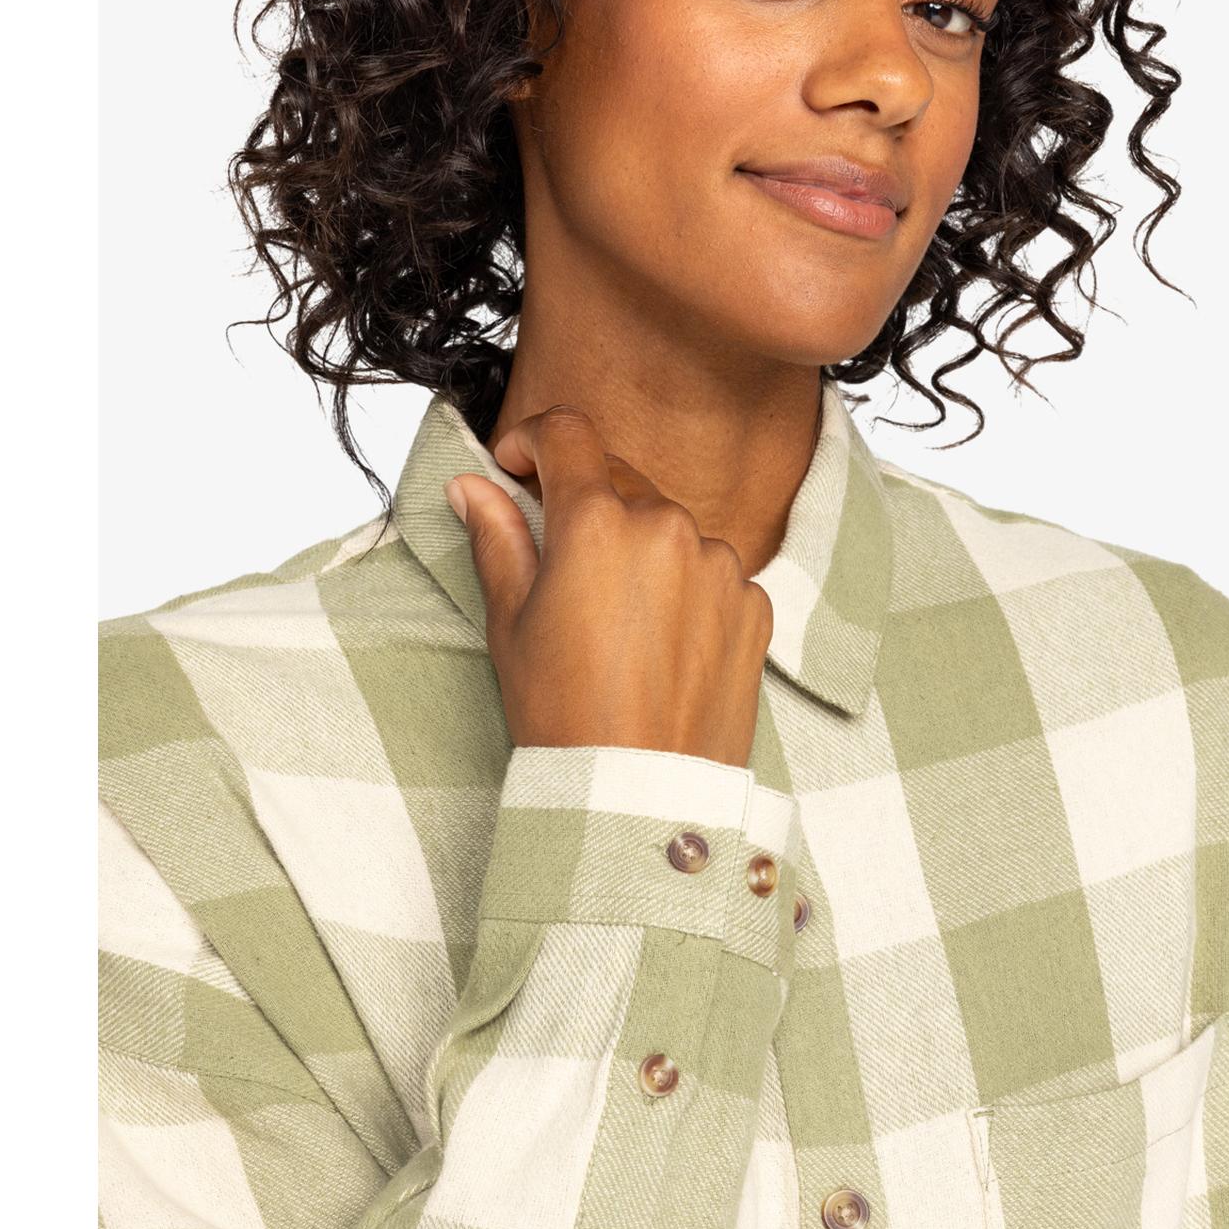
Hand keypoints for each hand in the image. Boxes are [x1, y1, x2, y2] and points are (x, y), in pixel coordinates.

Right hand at [445, 404, 773, 768]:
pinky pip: (712, 571)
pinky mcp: (754, 602)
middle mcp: (666, 526)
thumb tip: (474, 486)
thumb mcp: (511, 624)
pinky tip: (660, 643)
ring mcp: (719, 563)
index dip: (535, 439)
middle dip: (585, 504)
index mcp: (597, 522)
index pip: (568, 434)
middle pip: (619, 480)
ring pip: (668, 528)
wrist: (640, 793)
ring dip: (639, 549)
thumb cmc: (564, 714)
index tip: (519, 464)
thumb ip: (498, 540)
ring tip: (616, 623)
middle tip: (561, 564)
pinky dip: (685, 588)